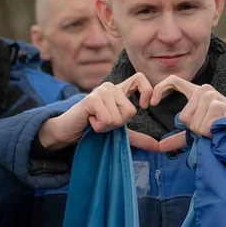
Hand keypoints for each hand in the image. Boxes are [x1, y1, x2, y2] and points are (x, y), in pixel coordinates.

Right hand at [38, 72, 155, 151]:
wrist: (67, 130)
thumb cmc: (91, 128)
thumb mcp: (118, 131)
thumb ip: (138, 137)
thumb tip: (158, 147)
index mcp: (119, 91)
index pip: (140, 79)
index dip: (147, 92)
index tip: (145, 106)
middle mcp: (111, 87)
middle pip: (131, 111)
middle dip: (118, 124)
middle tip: (102, 121)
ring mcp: (101, 91)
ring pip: (119, 118)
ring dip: (106, 127)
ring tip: (94, 121)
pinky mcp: (92, 99)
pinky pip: (107, 119)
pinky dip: (98, 127)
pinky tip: (89, 121)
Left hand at [149, 75, 225, 151]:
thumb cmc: (224, 128)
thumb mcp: (199, 131)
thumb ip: (179, 137)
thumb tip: (160, 147)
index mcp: (198, 92)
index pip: (173, 81)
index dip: (159, 89)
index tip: (151, 103)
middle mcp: (204, 90)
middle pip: (184, 117)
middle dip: (195, 129)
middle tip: (211, 128)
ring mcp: (210, 96)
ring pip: (192, 124)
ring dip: (204, 133)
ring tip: (218, 127)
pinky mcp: (216, 104)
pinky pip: (202, 128)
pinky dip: (210, 134)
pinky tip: (221, 128)